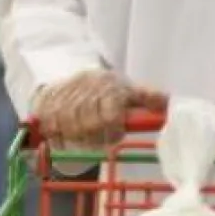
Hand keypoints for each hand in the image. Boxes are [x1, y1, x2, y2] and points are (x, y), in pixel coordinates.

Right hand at [33, 69, 167, 146]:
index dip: (113, 131)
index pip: (110, 115)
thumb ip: (148, 97)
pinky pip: (53, 128)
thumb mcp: (129, 89)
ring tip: (85, 138)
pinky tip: (67, 135)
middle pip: (89, 125)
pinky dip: (60, 137)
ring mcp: (63, 95)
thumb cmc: (106, 89)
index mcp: (108, 85)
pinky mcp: (46, 103)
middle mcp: (84, 88)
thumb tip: (168, 103)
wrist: (69, 74)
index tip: (115, 136)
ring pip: (70, 128)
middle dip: (95, 138)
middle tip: (99, 141)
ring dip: (78, 139)